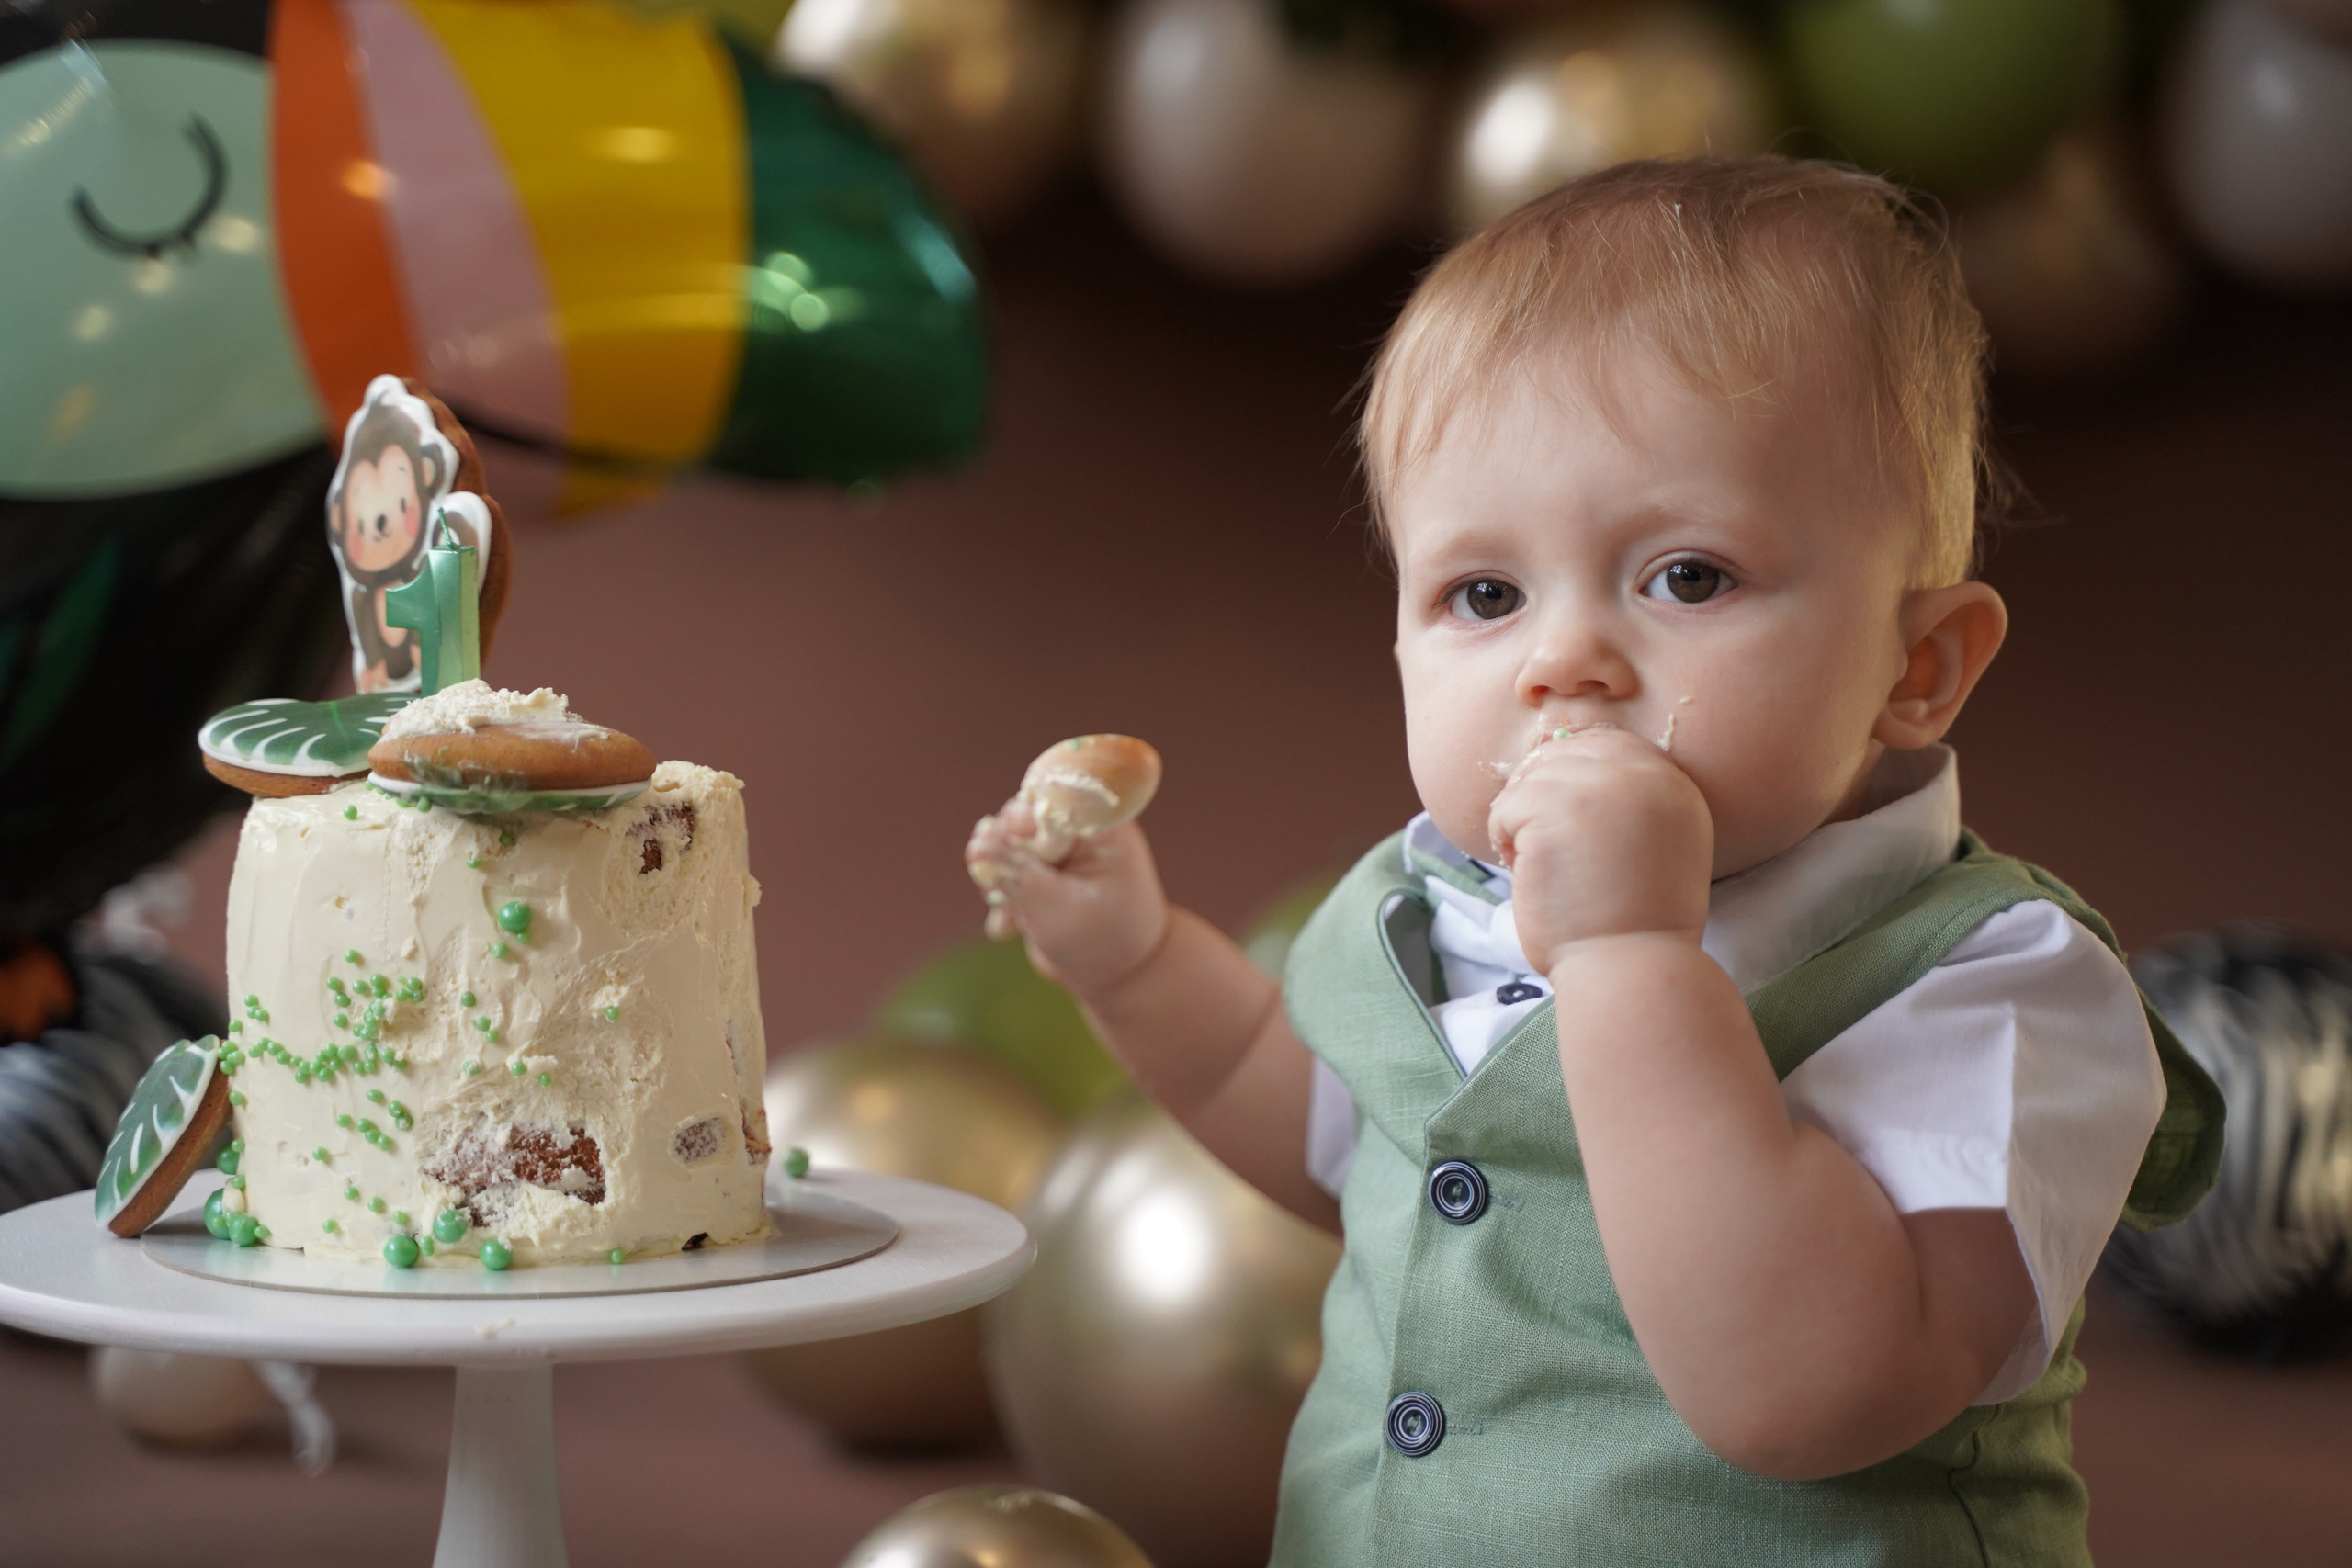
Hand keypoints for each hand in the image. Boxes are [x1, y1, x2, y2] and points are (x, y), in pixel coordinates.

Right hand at [966, 800, 1170, 1000]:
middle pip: (1022, 819)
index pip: (1051, 799)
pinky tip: (1009, 927)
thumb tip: (977, 846)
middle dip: (1002, 852)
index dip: (1020, 818)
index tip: (1001, 839)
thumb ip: (1018, 875)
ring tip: (1005, 908)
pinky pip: (1009, 872)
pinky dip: (1004, 897)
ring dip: (998, 878)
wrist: (1121, 978)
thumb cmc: (1103, 942)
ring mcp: (1061, 854)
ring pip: (1008, 847)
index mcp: (1099, 828)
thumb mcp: (1058, 909)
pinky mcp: (1045, 875)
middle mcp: (1079, 832)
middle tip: (995, 883)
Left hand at [1489, 724, 1713, 973]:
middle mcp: (1643, 775)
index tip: (1563, 822)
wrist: (1631, 968)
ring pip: (1531, 779)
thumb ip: (1626, 801)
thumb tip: (1560, 759)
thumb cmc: (1635, 924)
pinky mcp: (1555, 810)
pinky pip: (1506, 807)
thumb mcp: (1654, 846)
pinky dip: (1505, 842)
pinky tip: (1531, 874)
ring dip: (1522, 823)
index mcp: (1673, 785)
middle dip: (1542, 795)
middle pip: (1564, 753)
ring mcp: (1598, 788)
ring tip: (1546, 867)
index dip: (1571, 776)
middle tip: (1545, 846)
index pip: (1606, 744)